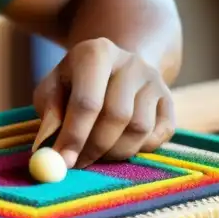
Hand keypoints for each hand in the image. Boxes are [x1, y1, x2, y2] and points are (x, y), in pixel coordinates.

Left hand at [31, 38, 174, 168]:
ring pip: (139, 129)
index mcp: (96, 53)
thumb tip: (49, 147)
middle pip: (117, 115)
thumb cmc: (75, 82)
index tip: (63, 162)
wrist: (115, 67)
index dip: (75, 136)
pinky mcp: (169, 99)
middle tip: (79, 164)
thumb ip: (49, 112)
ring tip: (95, 152)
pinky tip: (118, 143)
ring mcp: (154, 80)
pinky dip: (137, 149)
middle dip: (95, 147)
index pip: (87, 101)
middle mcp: (130, 62)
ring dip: (115, 151)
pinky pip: (158, 136)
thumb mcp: (54, 87)